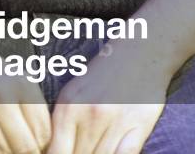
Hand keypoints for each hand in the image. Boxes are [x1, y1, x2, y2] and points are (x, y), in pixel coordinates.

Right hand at [0, 33, 51, 153]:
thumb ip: (27, 97)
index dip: (45, 142)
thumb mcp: (10, 70)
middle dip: (29, 152)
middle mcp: (0, 94)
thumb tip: (43, 131)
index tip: (41, 145)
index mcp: (18, 80)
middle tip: (27, 151)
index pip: (42, 126)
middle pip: (26, 144)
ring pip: (3, 151)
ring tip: (9, 149)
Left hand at [46, 41, 170, 153]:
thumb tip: (53, 151)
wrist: (140, 50)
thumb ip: (63, 124)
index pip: (56, 152)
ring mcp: (114, 119)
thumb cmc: (104, 74)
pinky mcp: (139, 124)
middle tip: (85, 149)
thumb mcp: (74, 93)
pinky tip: (116, 150)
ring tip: (100, 147)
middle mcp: (89, 113)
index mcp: (68, 106)